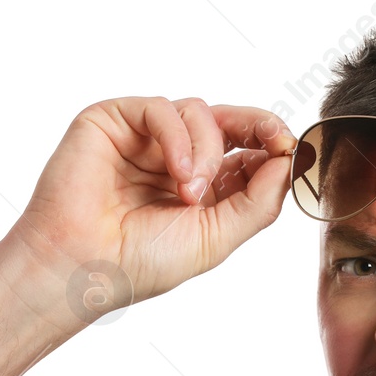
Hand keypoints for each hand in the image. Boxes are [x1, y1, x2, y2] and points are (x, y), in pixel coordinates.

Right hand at [8, 96, 295, 311]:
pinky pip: (162, 108)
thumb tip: (288, 160)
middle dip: (258, 126)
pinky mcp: (114, 120)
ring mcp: (145, 138)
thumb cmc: (140, 263)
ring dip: (207, 151)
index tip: (292, 152)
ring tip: (190, 193)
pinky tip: (178, 174)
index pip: (247, 152)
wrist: (83, 267)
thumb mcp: (217, 238)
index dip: (273, 146)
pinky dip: (178, 137)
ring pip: (199, 113)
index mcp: (203, 188)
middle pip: (229, 121)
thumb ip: (258, 201)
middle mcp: (175, 158)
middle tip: (276, 141)